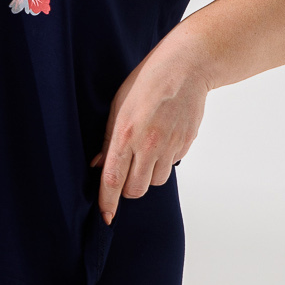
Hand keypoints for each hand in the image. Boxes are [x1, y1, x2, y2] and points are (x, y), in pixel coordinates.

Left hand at [91, 22, 209, 222]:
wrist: (187, 67)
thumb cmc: (147, 81)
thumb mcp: (118, 106)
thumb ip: (109, 140)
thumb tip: (98, 165)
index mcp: (126, 135)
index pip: (113, 180)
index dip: (108, 203)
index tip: (105, 217)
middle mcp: (149, 145)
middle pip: (136, 190)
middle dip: (129, 188)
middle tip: (126, 171)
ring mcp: (170, 146)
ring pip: (156, 181)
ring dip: (148, 175)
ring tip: (146, 152)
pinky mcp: (185, 144)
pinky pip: (172, 165)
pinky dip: (164, 160)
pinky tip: (162, 138)